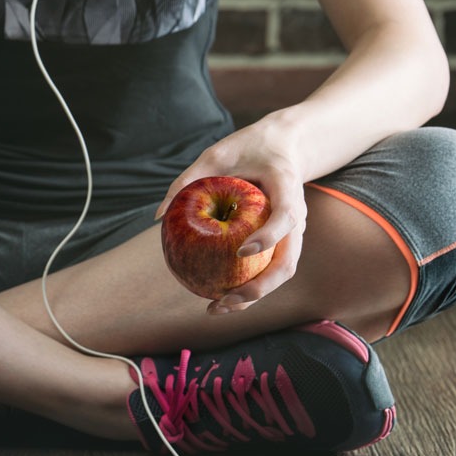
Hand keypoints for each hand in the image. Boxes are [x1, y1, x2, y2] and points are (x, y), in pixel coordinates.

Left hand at [156, 122, 307, 313]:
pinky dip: (248, 287)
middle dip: (260, 287)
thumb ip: (189, 178)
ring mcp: (292, 232)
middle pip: (288, 261)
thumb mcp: (217, 153)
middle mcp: (297, 215)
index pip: (286, 217)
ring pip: (281, 272)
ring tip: (216, 308)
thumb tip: (159, 215)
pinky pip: (268, 269)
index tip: (240, 251)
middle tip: (225, 299)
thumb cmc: (248, 148)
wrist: (284, 147)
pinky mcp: (282, 241)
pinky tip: (217, 298)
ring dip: (253, 296)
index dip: (268, 237)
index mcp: (288, 187)